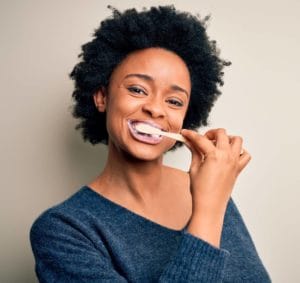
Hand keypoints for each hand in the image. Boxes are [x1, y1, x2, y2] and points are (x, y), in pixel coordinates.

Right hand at [181, 128, 250, 246]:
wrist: (209, 207)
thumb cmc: (201, 191)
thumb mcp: (194, 168)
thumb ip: (194, 151)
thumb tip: (190, 142)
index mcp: (214, 156)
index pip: (201, 139)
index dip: (191, 134)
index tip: (185, 134)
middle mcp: (227, 156)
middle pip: (221, 133)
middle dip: (210, 133)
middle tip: (201, 140)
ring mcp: (235, 162)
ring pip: (237, 140)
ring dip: (226, 138)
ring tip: (216, 145)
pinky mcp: (238, 169)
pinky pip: (245, 155)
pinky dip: (239, 151)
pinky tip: (227, 154)